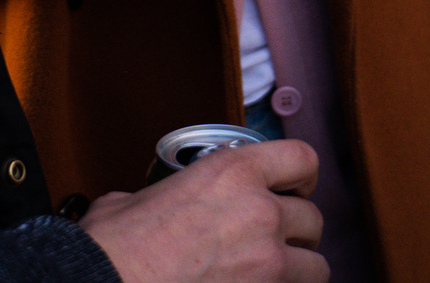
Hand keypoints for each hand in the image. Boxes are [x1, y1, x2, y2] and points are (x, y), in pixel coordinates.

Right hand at [78, 138, 327, 282]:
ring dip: (297, 271)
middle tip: (272, 242)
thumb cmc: (113, 246)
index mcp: (232, 172)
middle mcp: (260, 212)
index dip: (301, 176)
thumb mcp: (136, 198)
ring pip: (316, 267)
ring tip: (271, 276)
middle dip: (296, 233)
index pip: (302, 159)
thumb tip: (157, 204)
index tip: (294, 189)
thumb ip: (165, 194)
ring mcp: (267, 262)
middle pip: (312, 219)